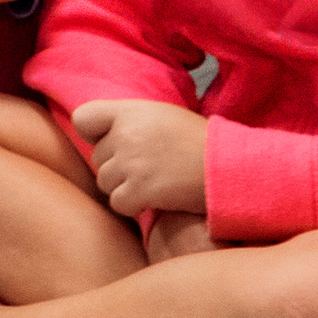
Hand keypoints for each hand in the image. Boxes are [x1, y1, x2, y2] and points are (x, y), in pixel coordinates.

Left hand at [74, 99, 212, 219]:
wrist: (233, 166)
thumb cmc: (202, 142)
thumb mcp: (164, 117)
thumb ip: (133, 122)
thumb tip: (105, 135)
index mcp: (130, 111)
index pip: (83, 118)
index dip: (94, 135)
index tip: (112, 143)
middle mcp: (126, 134)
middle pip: (98, 158)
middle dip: (118, 167)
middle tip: (148, 170)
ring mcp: (132, 162)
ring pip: (105, 182)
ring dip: (125, 188)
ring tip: (154, 184)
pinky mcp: (142, 189)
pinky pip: (118, 203)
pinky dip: (133, 206)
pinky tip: (154, 200)